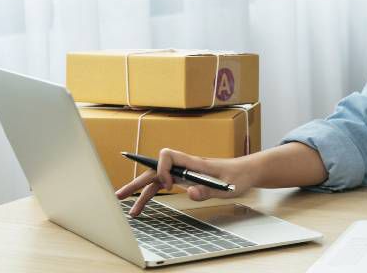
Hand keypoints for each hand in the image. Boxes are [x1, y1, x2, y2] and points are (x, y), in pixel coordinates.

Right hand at [114, 148, 249, 216]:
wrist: (246, 172)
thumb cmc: (238, 176)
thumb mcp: (227, 187)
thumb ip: (207, 191)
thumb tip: (189, 193)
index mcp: (194, 163)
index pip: (168, 155)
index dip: (163, 169)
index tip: (170, 185)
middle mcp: (185, 165)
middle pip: (155, 169)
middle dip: (137, 182)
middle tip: (120, 196)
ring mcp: (184, 172)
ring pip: (157, 179)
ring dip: (142, 193)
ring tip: (131, 210)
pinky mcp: (185, 179)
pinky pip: (164, 185)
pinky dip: (152, 194)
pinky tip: (144, 204)